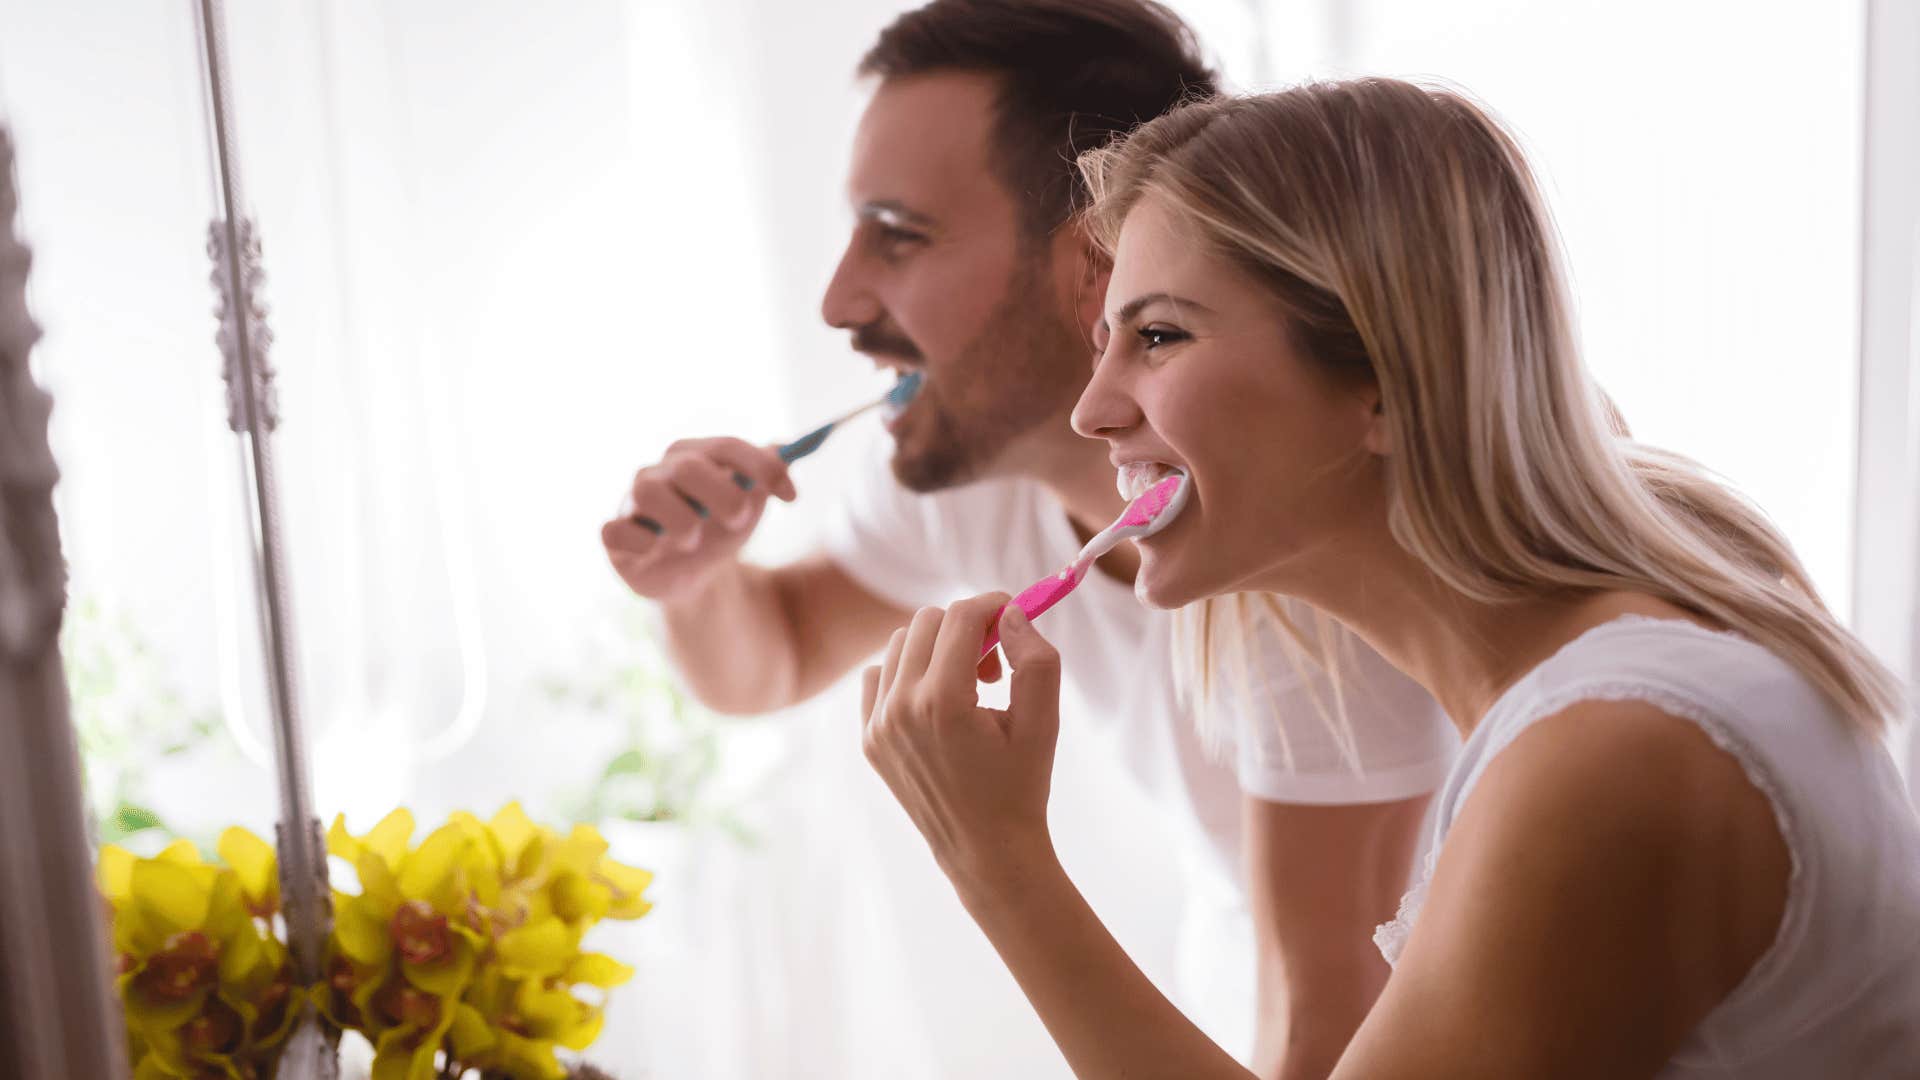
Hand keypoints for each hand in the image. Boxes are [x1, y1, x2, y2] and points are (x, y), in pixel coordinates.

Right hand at [600, 437, 795, 602]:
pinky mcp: (616, 536)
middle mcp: (661, 471)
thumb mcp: (750, 500)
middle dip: (723, 496)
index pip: (726, 447)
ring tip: (693, 540)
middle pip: (689, 467)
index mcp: (695, 456)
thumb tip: (785, 447)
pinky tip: (655, 550)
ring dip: (681, 521)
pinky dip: (640, 542)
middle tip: (740, 521)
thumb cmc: (720, 526)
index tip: (791, 497)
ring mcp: (634, 502)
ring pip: (647, 492)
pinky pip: (616, 531)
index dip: (762, 468)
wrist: (692, 573)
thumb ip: (768, 473)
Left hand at [861, 593, 1062, 887]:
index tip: (1014, 617)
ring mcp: (877, 725)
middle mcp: (901, 709)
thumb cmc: (1021, 785)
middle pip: (927, 621)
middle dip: (967, 628)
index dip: (992, 605)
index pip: (961, 617)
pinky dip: (906, 674)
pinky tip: (936, 702)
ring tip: (968, 686)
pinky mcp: (868, 738)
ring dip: (937, 648)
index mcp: (944, 702)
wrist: (986, 850)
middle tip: (994, 666)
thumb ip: (1035, 658)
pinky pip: (878, 676)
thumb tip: (1010, 613)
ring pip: (900, 643)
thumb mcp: (1044, 721)